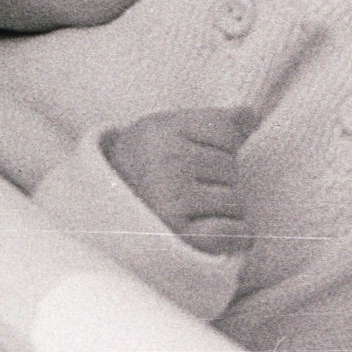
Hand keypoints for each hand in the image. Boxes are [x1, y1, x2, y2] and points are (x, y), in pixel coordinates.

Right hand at [104, 107, 256, 254]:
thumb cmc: (144, 170)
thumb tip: (252, 114)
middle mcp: (165, 162)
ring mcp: (171, 200)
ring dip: (222, 210)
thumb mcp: (168, 132)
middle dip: (218, 180)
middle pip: (231, 168)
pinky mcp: (180, 236)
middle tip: (183, 190)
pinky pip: (233, 232)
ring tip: (189, 211)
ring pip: (235, 201)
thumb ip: (212, 121)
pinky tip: (211, 233)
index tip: (192, 157)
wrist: (99, 217)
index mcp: (160, 130)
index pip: (227, 130)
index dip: (219, 146)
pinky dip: (234, 237)